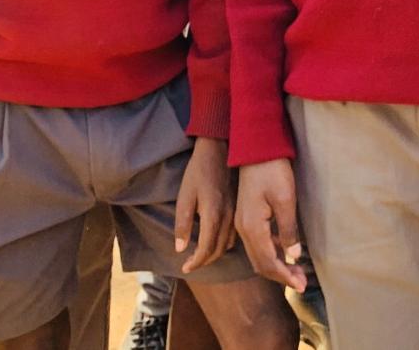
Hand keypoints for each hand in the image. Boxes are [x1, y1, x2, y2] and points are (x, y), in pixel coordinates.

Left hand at [174, 136, 237, 273]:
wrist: (219, 150)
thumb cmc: (198, 171)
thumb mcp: (185, 196)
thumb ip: (182, 224)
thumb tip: (180, 248)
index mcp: (213, 215)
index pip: (205, 249)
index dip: (195, 262)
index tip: (185, 268)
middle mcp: (227, 217)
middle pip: (218, 250)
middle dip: (204, 261)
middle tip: (191, 265)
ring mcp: (235, 212)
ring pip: (228, 244)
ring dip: (215, 253)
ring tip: (202, 255)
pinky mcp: (238, 208)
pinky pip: (233, 234)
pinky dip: (224, 243)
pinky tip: (215, 240)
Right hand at [236, 160, 307, 290]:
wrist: (256, 148)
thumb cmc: (273, 170)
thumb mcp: (285, 199)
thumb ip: (289, 229)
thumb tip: (293, 255)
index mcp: (252, 227)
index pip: (268, 262)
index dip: (285, 276)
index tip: (301, 286)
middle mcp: (244, 229)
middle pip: (260, 263)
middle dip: (281, 275)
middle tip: (301, 283)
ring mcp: (244, 223)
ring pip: (258, 254)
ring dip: (277, 265)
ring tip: (297, 272)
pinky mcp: (248, 217)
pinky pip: (259, 243)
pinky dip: (272, 252)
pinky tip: (287, 252)